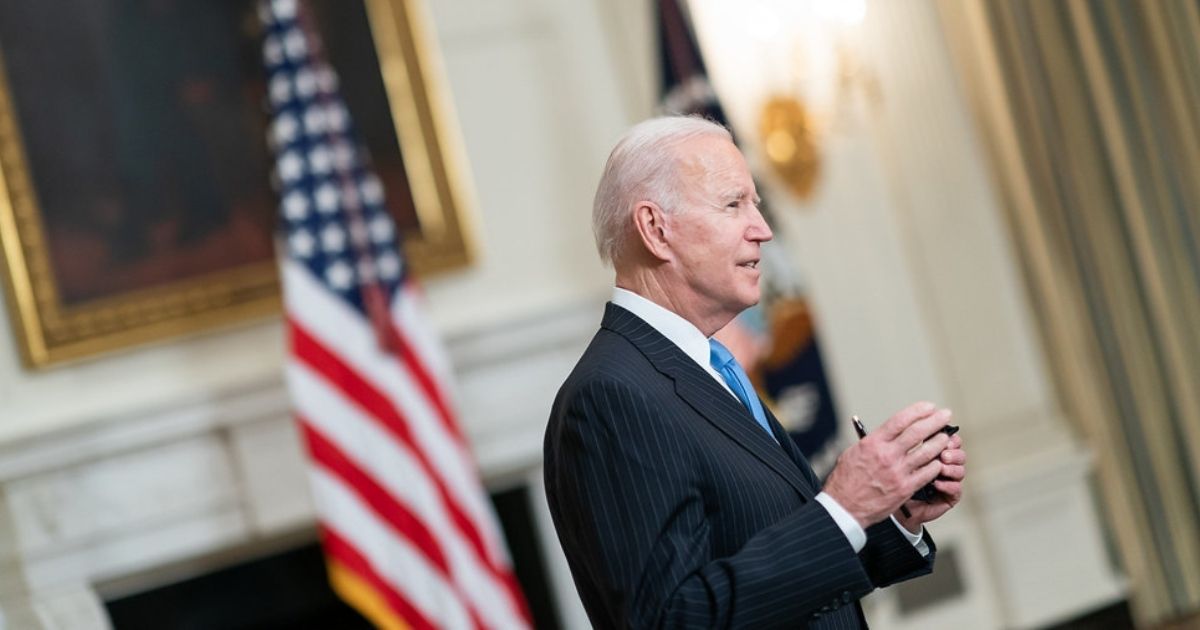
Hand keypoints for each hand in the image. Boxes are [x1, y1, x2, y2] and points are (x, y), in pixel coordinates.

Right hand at [822, 402, 953, 527]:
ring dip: (939, 442)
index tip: (929, 407)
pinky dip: (935, 465)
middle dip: (935, 421)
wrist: (845, 507)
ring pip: (927, 452)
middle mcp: (887, 455)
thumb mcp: (853, 452)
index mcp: (873, 443)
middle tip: (945, 415)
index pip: (900, 420)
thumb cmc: (846, 479)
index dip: (918, 411)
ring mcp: (898, 472)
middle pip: (917, 432)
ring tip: (946, 438)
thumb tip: (887, 432)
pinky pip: (927, 473)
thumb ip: (872, 441)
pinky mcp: (905, 488)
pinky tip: (938, 461)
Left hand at [895, 433, 965, 530]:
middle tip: (943, 453)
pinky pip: (956, 489)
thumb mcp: (898, 458)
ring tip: (941, 467)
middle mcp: (943, 464)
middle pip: (958, 451)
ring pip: (960, 469)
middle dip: (952, 451)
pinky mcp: (949, 496)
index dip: (947, 435)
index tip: (941, 433)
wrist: (894, 506)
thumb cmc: (893, 480)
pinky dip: (948, 485)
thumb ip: (907, 443)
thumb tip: (914, 427)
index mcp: (933, 451)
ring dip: (952, 467)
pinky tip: (938, 484)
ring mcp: (948, 480)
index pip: (948, 438)